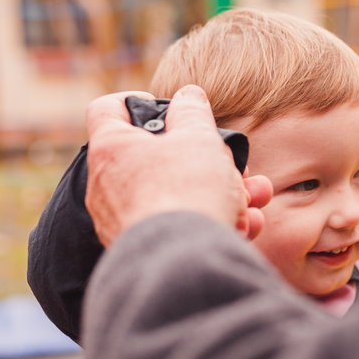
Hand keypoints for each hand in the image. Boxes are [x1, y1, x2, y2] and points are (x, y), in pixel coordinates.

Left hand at [84, 85, 273, 246]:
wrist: (184, 262)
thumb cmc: (186, 190)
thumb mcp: (198, 138)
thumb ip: (193, 113)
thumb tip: (188, 95)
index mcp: (112, 148)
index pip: (108, 108)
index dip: (136, 100)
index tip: (166, 109)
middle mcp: (106, 186)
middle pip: (155, 158)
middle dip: (203, 160)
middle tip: (232, 164)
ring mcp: (122, 223)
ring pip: (176, 196)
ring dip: (219, 193)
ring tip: (252, 196)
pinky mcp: (143, 252)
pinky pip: (178, 230)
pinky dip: (209, 223)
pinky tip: (245, 226)